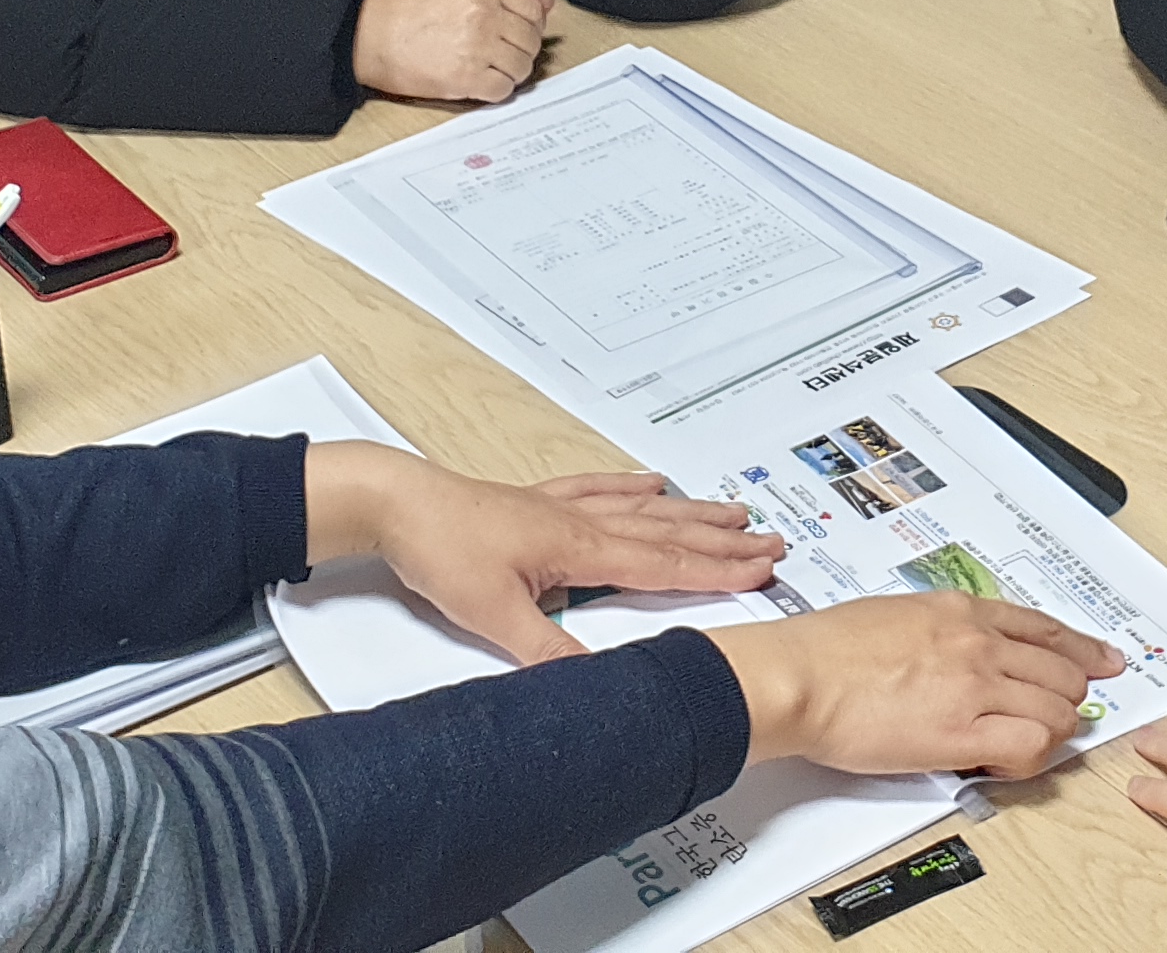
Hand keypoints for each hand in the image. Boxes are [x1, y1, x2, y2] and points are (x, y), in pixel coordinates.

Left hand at [304, 443, 784, 663]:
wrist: (396, 504)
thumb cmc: (440, 547)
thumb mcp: (492, 615)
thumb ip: (546, 653)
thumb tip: (593, 685)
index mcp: (579, 549)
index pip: (663, 566)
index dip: (717, 571)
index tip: (762, 570)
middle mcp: (580, 523)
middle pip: (667, 532)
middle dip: (722, 540)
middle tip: (771, 539)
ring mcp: (561, 509)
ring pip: (643, 509)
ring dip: (691, 513)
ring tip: (733, 512)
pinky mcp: (537, 503)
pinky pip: (599, 490)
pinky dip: (630, 487)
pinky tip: (650, 482)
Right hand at [353, 0, 554, 102]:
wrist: (366, 33)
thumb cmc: (402, 10)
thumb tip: (544, 3)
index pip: (533, 9)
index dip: (532, 25)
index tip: (522, 33)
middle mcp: (485, 15)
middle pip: (531, 40)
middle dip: (522, 50)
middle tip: (504, 54)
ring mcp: (477, 47)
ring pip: (521, 67)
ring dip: (511, 72)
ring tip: (490, 69)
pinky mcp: (465, 78)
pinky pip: (502, 90)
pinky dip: (497, 90)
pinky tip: (481, 82)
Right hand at [709, 592, 1122, 777]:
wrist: (799, 675)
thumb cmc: (827, 650)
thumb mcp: (897, 615)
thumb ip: (940, 632)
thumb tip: (958, 655)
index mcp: (961, 612)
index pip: (1045, 630)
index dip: (1084, 650)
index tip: (1105, 662)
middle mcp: (978, 644)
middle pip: (1064, 673)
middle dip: (1065, 701)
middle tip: (1048, 721)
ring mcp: (974, 687)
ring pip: (1057, 712)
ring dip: (1045, 735)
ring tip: (1012, 747)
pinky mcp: (960, 733)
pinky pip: (1030, 746)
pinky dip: (1026, 760)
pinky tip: (998, 763)